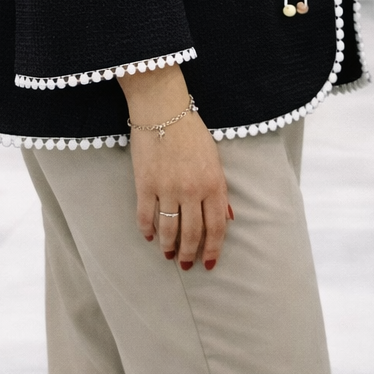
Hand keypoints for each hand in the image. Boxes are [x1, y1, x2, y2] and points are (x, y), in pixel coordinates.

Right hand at [121, 65, 231, 270]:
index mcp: (213, 184)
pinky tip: (149, 236)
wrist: (163, 109)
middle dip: (190, 253)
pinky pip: (146, 215)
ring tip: (167, 255)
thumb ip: (220, 190)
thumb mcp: (214, 159)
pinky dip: (147, 230)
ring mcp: (167, 189)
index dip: (213, 249)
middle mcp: (192, 190)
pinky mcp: (145, 184)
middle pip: (192, 233)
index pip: (216, 227)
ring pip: (169, 229)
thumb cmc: (191, 132)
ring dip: (169, 247)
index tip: (208, 263)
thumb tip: (227, 218)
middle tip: (186, 264)